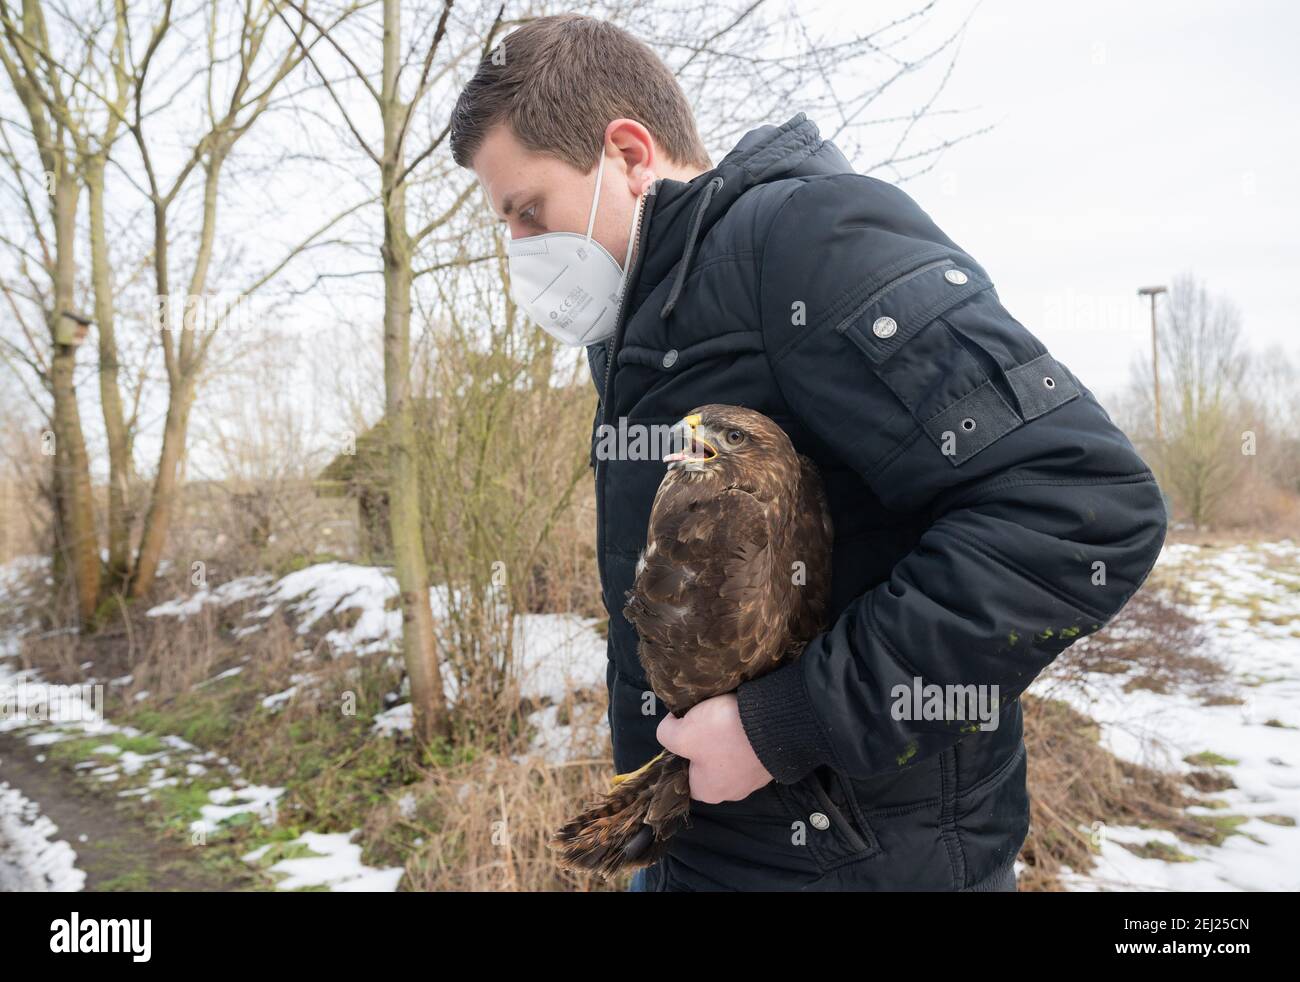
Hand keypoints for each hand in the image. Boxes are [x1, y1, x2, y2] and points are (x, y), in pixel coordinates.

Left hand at [656, 693, 773, 803]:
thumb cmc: (723, 734)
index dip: (678, 752)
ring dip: (726, 736)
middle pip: (706, 765)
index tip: (681, 731)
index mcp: (707, 792)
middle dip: (703, 742)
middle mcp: (732, 792)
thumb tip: (671, 726)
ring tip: (725, 716)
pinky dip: (745, 734)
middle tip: (702, 720)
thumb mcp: (682, 732)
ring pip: (729, 756)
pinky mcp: (770, 761)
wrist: (776, 723)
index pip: (683, 776)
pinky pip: (749, 748)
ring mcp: (754, 778)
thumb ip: (666, 734)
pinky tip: (743, 719)